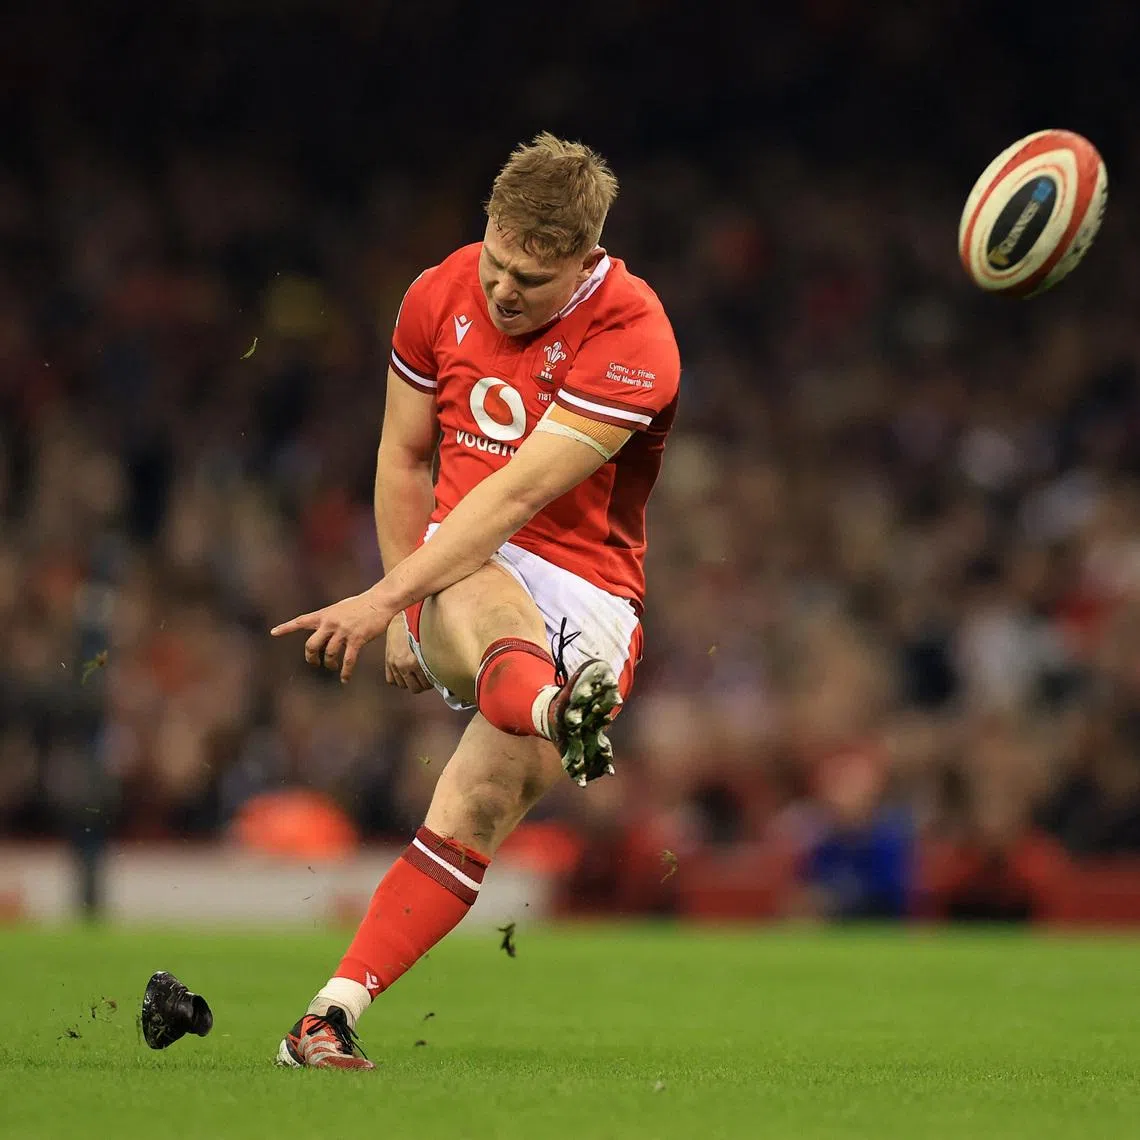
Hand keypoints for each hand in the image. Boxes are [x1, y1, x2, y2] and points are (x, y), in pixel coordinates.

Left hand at [270, 587, 394, 682]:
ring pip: (329, 654)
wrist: (380, 601)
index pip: (301, 621)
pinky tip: (344, 679)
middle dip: (310, 657)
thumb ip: (329, 619)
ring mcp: (343, 631)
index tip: (273, 632)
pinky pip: (348, 660)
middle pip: (311, 645)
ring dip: (329, 664)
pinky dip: (345, 671)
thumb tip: (323, 631)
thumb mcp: (339, 608)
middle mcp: (330, 623)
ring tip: (332, 667)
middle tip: (314, 662)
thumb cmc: (361, 604)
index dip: (286, 628)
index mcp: (325, 614)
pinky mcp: (357, 639)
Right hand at [385, 612, 431, 692]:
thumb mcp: (428, 645)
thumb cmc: (418, 629)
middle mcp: (403, 665)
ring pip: (403, 685)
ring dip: (410, 682)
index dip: (431, 683)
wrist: (402, 618)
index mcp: (415, 661)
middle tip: (425, 679)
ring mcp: (394, 664)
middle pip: (415, 688)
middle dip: (422, 685)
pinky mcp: (387, 662)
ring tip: (415, 676)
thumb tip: (439, 671)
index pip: (426, 684)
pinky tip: (404, 673)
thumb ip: (431, 659)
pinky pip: (391, 680)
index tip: (433, 678)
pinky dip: (398, 679)